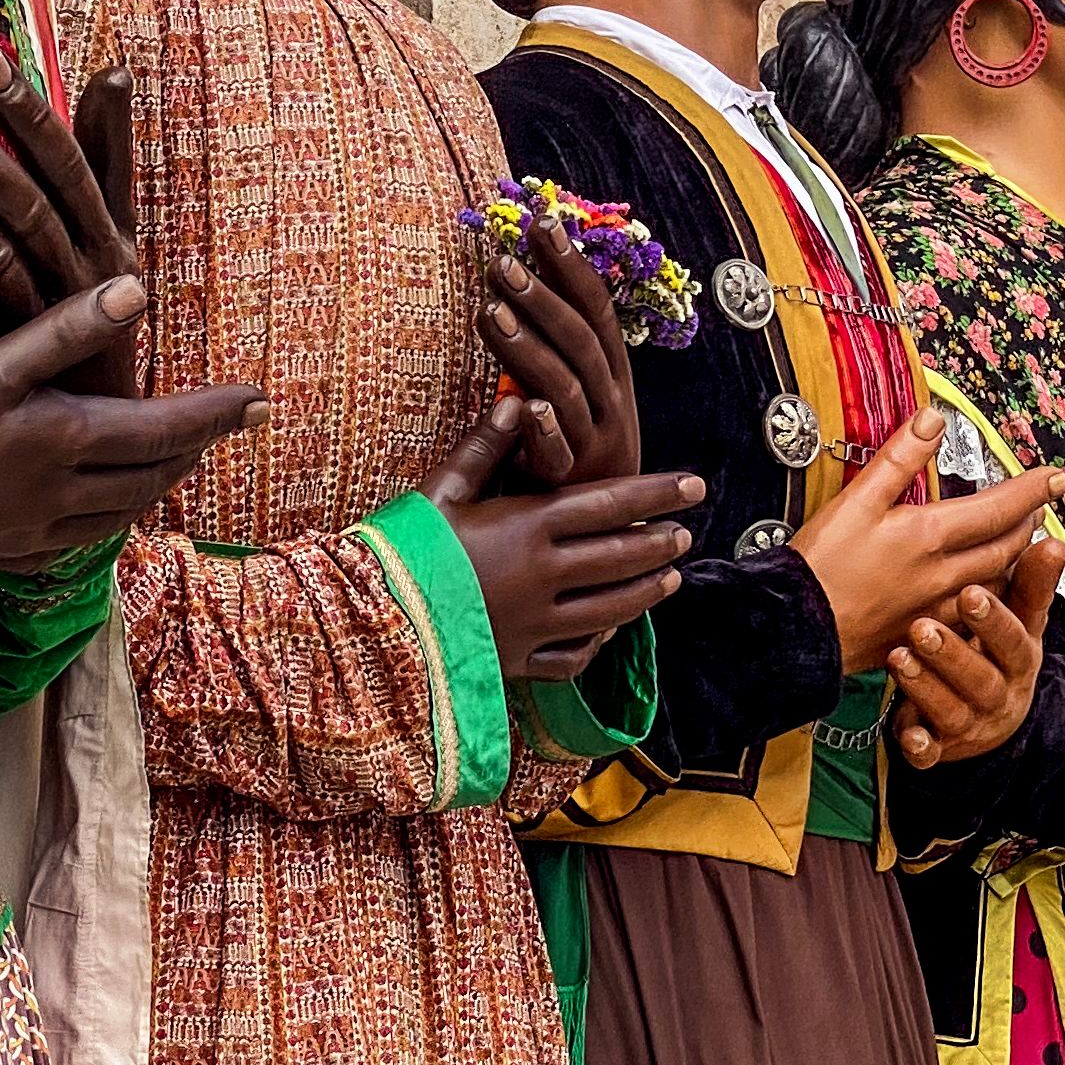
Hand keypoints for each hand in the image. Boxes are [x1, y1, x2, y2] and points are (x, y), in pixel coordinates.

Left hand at [0, 55, 141, 387]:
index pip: (66, 160)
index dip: (27, 110)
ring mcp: (50, 323)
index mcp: (105, 234)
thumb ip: (110, 152)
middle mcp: (83, 273)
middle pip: (25, 200)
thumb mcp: (116, 227)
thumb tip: (114, 69)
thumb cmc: (106, 309)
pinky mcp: (19, 370)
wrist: (118, 426)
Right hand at [0, 275, 261, 570]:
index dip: (216, 414)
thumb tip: (136, 290)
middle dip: (196, 450)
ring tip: (174, 465)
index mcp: (66, 441)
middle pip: (151, 476)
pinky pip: (74, 545)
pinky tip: (96, 515)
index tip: (261, 400)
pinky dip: (103, 523)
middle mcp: (62, 495)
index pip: (164, 428)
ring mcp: (33, 532)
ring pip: (118, 516)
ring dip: (155, 487)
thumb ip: (66, 329)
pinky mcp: (1, 554)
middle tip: (228, 428)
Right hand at [422, 399, 701, 679]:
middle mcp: (543, 576)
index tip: (693, 486)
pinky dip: (600, 642)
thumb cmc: (399, 547)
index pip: (608, 503)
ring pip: (610, 609)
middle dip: (659, 543)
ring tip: (670, 579)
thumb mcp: (440, 489)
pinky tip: (613, 630)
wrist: (371, 622)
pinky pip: (574, 656)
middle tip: (687, 533)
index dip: (655, 493)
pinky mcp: (518, 662)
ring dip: (646, 592)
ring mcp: (535, 623)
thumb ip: (483, 447)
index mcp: (526, 526)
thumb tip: (518, 403)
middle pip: (619, 557)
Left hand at [473, 196, 646, 488]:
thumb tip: (518, 271)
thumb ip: (553, 340)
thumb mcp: (577, 387)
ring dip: (528, 349)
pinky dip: (544, 429)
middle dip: (541, 298)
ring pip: (565, 387)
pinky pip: (559, 452)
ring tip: (490, 313)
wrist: (612, 525)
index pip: (596, 308)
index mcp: (612, 372)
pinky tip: (523, 407)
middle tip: (501, 264)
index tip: (543, 222)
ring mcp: (595, 439)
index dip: (571, 265)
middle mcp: (611, 399)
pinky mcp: (571, 480)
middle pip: (580, 341)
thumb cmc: (580, 441)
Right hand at [792, 420, 1064, 674]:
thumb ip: (898, 458)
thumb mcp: (856, 499)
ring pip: (994, 582)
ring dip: (1013, 558)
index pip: (997, 509)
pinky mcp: (923, 633)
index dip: (1030, 490)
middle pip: (1005, 547)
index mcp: (928, 536)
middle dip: (1028, 523)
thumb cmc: (821, 564)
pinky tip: (982, 589)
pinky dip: (988, 593)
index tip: (1056, 477)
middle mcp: (943, 575)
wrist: (799, 628)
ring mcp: (936, 608)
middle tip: (1040, 505)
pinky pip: (972, 612)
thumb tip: (933, 419)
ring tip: (1019, 540)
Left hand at [890, 539, 1057, 768]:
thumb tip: (1052, 539)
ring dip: (926, 686)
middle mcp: (1001, 691)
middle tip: (922, 627)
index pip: (1014, 636)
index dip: (995, 618)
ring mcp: (972, 723)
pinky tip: (906, 733)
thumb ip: (1029, 582)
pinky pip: (931, 752)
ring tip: (899, 657)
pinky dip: (920, 745)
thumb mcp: (1017, 618)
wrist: (989, 718)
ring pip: (952, 709)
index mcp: (1020, 654)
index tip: (970, 593)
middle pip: (982, 676)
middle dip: (954, 652)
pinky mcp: (943, 746)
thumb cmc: (997, 651)